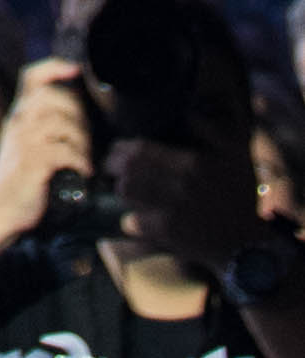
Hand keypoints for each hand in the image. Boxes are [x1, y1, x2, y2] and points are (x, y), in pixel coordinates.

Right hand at [0, 59, 98, 244]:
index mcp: (18, 116)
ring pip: (62, 123)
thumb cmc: (19, 181)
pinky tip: (84, 172)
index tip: (74, 70)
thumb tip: (76, 118)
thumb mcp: (25, 147)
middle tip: (86, 139)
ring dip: (82, 140)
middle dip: (79, 114)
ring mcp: (24, 142)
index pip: (31, 77)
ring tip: (85, 158)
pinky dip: (80, 161)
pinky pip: (64, 151)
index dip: (53, 67)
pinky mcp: (32, 163)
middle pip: (55, 97)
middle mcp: (19, 123)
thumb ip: (42, 129)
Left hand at [110, 117, 262, 285]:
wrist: (246, 243)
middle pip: (130, 169)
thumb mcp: (236, 158)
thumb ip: (214, 132)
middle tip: (111, 169)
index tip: (116, 150)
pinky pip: (135, 222)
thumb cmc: (239, 198)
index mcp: (193, 163)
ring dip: (121, 191)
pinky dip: (130, 222)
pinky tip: (131, 221)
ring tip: (122, 190)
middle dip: (113, 167)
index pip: (142, 149)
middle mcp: (181, 184)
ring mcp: (174, 209)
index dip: (122, 149)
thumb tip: (190, 114)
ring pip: (127, 193)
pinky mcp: (169, 233)